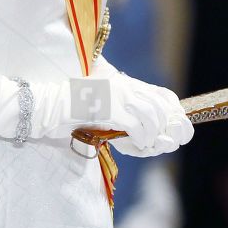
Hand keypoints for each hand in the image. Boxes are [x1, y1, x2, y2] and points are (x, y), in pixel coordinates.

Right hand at [73, 69, 190, 151]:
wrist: (51, 107)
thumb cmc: (76, 111)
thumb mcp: (106, 108)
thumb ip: (127, 114)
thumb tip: (154, 133)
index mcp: (126, 84)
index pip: (164, 95)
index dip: (175, 113)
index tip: (175, 130)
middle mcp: (125, 86)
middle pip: (162, 106)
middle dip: (166, 128)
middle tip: (160, 142)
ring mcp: (117, 95)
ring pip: (152, 115)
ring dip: (153, 134)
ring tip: (145, 143)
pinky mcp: (109, 109)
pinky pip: (135, 126)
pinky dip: (140, 138)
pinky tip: (135, 143)